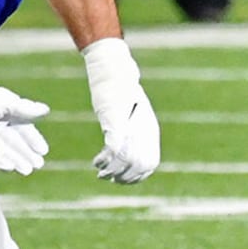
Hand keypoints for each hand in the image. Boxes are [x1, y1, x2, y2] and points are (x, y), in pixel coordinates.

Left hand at [0, 75, 50, 175]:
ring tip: (27, 170)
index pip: (23, 128)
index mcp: (4, 112)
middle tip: (38, 164)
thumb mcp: (5, 102)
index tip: (44, 151)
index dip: (33, 139)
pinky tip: (10, 167)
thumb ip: (25, 109)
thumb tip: (46, 110)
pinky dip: (0, 162)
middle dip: (27, 153)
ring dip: (16, 160)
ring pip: (3, 152)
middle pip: (14, 142)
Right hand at [84, 37, 159, 183]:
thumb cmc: (120, 89)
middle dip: (124, 177)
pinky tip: (96, 161)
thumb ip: (130, 128)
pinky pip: (113, 148)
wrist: (113, 68)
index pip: (150, 164)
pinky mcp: (114, 121)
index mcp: (150, 130)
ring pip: (126, 160)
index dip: (138, 176)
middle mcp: (143, 129)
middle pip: (139, 165)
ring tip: (102, 172)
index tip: (123, 180)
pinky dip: (104, 159)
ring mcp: (129, 125)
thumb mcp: (129, 112)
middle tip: (110, 177)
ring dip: (113, 171)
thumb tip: (127, 147)